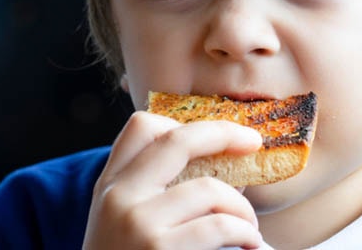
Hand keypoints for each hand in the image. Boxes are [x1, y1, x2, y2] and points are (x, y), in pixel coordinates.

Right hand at [82, 111, 263, 249]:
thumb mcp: (119, 223)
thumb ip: (149, 191)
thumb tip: (216, 162)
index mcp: (109, 185)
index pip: (141, 127)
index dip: (183, 124)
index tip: (215, 136)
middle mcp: (119, 197)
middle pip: (179, 140)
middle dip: (225, 133)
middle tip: (252, 142)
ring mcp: (138, 223)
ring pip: (210, 189)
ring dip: (242, 209)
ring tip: (248, 227)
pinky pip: (219, 227)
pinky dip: (244, 233)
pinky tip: (248, 243)